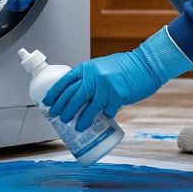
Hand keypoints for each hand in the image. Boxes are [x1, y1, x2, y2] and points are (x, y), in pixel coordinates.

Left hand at [43, 29, 192, 129]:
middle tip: (59, 118)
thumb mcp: (101, 68)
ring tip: (76, 127)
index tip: (46, 102)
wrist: (146, 64)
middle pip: (73, 96)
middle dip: (63, 109)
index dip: (54, 93)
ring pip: (88, 108)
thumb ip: (90, 78)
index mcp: (87, 68)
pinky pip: (108, 111)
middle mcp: (94, 76)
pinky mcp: (118, 96)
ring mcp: (106, 86)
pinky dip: (105, 117)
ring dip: (81, 119)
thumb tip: (78, 95)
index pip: (65, 82)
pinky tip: (102, 122)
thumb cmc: (124, 67)